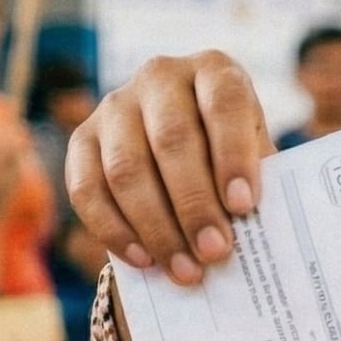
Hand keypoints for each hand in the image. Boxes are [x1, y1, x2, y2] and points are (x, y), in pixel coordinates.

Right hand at [68, 50, 274, 285]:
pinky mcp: (82, 139)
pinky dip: (114, 230)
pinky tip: (144, 260)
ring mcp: (115, 106)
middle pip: (171, 139)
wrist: (182, 153)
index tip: (243, 206)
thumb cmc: (230, 157)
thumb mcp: (255, 156)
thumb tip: (258, 234)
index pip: (224, 103)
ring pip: (126, 168)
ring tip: (186, 269)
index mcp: (214, 70)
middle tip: (215, 251)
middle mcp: (160, 76)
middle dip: (194, 203)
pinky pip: (86, 188)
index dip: (233, 154)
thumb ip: (257, 183)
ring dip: (157, 227)